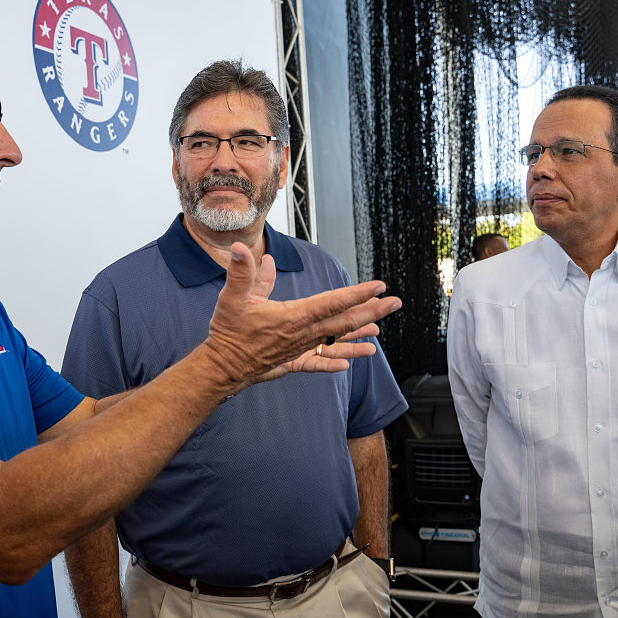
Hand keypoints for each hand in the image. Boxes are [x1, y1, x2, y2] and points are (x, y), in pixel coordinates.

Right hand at [204, 242, 400, 388]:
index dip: (358, 294)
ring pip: (335, 341)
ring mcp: (300, 348)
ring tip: (378, 333)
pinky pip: (318, 362)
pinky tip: (347, 365)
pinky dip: (334, 362)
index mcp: (294, 317)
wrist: (222, 368)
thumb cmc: (229, 332)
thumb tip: (240, 249)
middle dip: (371, 311)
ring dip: (359, 336)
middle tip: (394, 303)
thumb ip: (241, 273)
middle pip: (343, 321)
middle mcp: (302, 334)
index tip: (378, 287)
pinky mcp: (292, 360)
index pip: (332, 303)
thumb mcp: (232, 298)